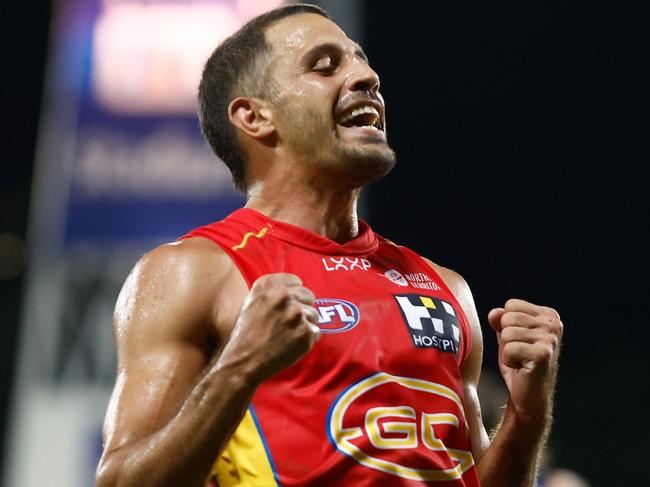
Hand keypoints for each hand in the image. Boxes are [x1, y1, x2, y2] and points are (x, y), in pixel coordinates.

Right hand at [220, 273, 319, 384]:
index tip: (287, 306)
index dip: (293, 295)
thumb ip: (272, 291)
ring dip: (305, 325)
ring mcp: (296, 313)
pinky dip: (306, 340)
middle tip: (287, 323)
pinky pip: (315, 332)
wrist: (244, 361)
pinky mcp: (306, 331)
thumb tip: (294, 288)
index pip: (296, 281)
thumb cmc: (247, 334)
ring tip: (286, 335)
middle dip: (302, 308)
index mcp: (268, 284)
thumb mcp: (252, 302)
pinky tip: (290, 344)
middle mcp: (283, 295)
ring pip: (314, 314)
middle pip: (308, 295)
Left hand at [488, 299, 562, 426]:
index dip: (506, 324)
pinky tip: (521, 368)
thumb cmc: (519, 364)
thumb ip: (500, 320)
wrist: (528, 396)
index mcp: (548, 315)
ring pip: (507, 333)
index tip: (519, 341)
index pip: (511, 304)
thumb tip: (495, 313)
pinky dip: (509, 360)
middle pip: (508, 317)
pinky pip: (509, 348)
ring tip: (520, 360)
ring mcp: (550, 339)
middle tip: (519, 353)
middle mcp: (553, 324)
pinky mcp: (543, 354)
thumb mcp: (507, 336)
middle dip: (505, 338)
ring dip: (507, 350)